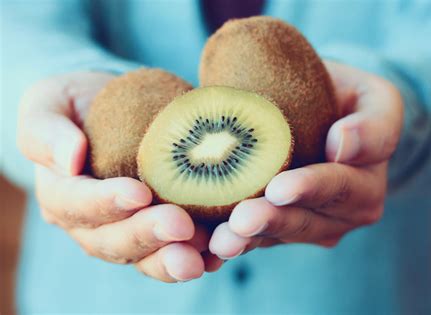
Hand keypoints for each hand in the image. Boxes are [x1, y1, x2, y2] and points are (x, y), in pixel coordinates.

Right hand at [17, 72, 222, 281]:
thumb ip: (45, 132)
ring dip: (171, 260)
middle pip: (114, 240)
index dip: (106, 202)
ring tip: (198, 258)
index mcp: (61, 195)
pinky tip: (216, 255)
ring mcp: (125, 230)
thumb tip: (69, 159)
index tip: (139, 193)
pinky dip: (194, 256)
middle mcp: (91, 223)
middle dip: (147, 235)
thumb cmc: (76, 106)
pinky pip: (171, 252)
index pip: (77, 204)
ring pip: (144, 256)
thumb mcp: (48, 104)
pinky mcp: (157, 231)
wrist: (111, 110)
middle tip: (180, 226)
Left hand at [209, 61, 402, 258]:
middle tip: (241, 220)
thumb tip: (342, 143)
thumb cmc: (346, 100)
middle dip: (273, 220)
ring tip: (223, 239)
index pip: (341, 186)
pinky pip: (261, 238)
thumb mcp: (375, 98)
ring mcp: (313, 225)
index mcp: (367, 182)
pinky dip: (237, 242)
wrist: (323, 114)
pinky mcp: (284, 229)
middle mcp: (343, 213)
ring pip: (280, 235)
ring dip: (251, 237)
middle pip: (307, 220)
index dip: (311, 188)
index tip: (279, 188)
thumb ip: (372, 123)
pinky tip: (212, 246)